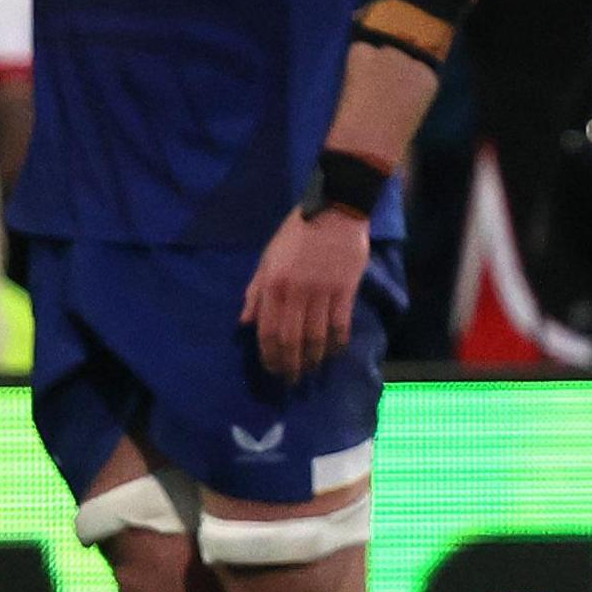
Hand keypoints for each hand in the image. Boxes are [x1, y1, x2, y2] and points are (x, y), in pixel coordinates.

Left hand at [240, 207, 371, 378]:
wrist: (334, 211)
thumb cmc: (296, 233)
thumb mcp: (267, 258)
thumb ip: (256, 291)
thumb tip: (246, 323)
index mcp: (273, 285)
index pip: (268, 330)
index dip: (269, 355)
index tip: (272, 370)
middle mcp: (296, 293)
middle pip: (291, 339)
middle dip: (290, 364)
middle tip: (292, 380)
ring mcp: (322, 292)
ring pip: (316, 336)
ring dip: (314, 358)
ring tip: (312, 370)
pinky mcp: (345, 290)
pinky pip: (340, 324)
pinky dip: (337, 342)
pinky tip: (335, 352)